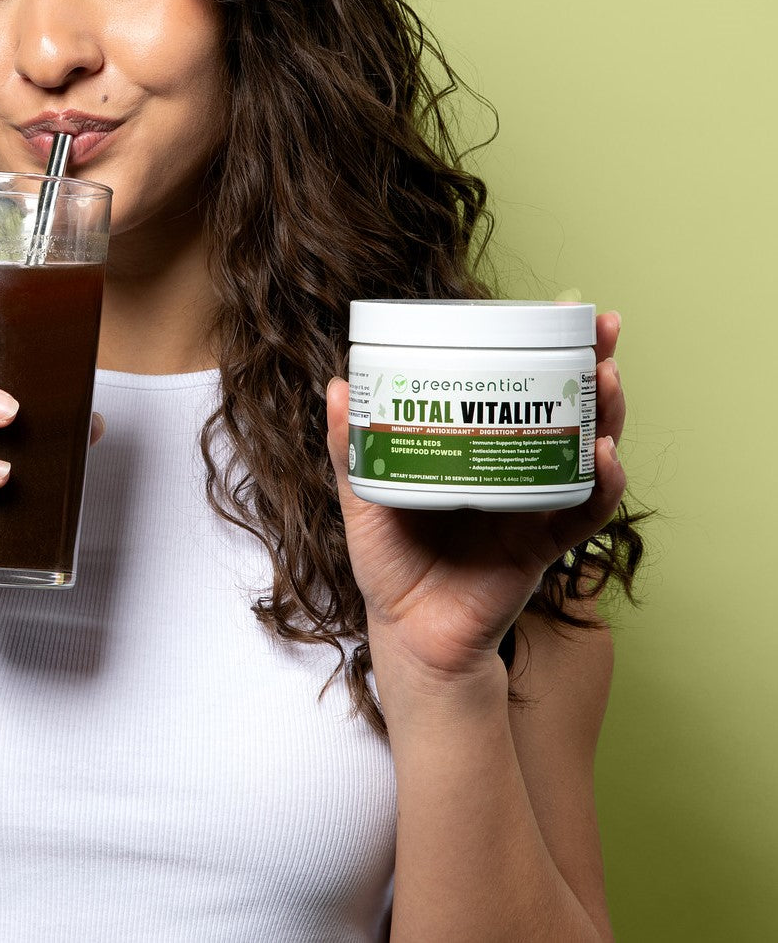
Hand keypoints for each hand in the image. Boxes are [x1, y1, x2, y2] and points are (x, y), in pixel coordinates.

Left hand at [324, 312, 627, 677]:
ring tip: (607, 378)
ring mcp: (533, 505)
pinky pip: (582, 513)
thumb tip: (337, 386)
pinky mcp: (542, 546)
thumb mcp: (362, 495)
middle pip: (566, 410)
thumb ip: (350, 447)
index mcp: (475, 450)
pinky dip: (600, 486)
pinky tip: (603, 457)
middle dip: (592, 369)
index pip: (517, 390)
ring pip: (585, 452)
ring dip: (605, 413)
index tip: (558, 311)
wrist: (407, 634)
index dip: (541, 352)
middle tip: (603, 331)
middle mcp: (513, 470)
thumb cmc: (389, 563)